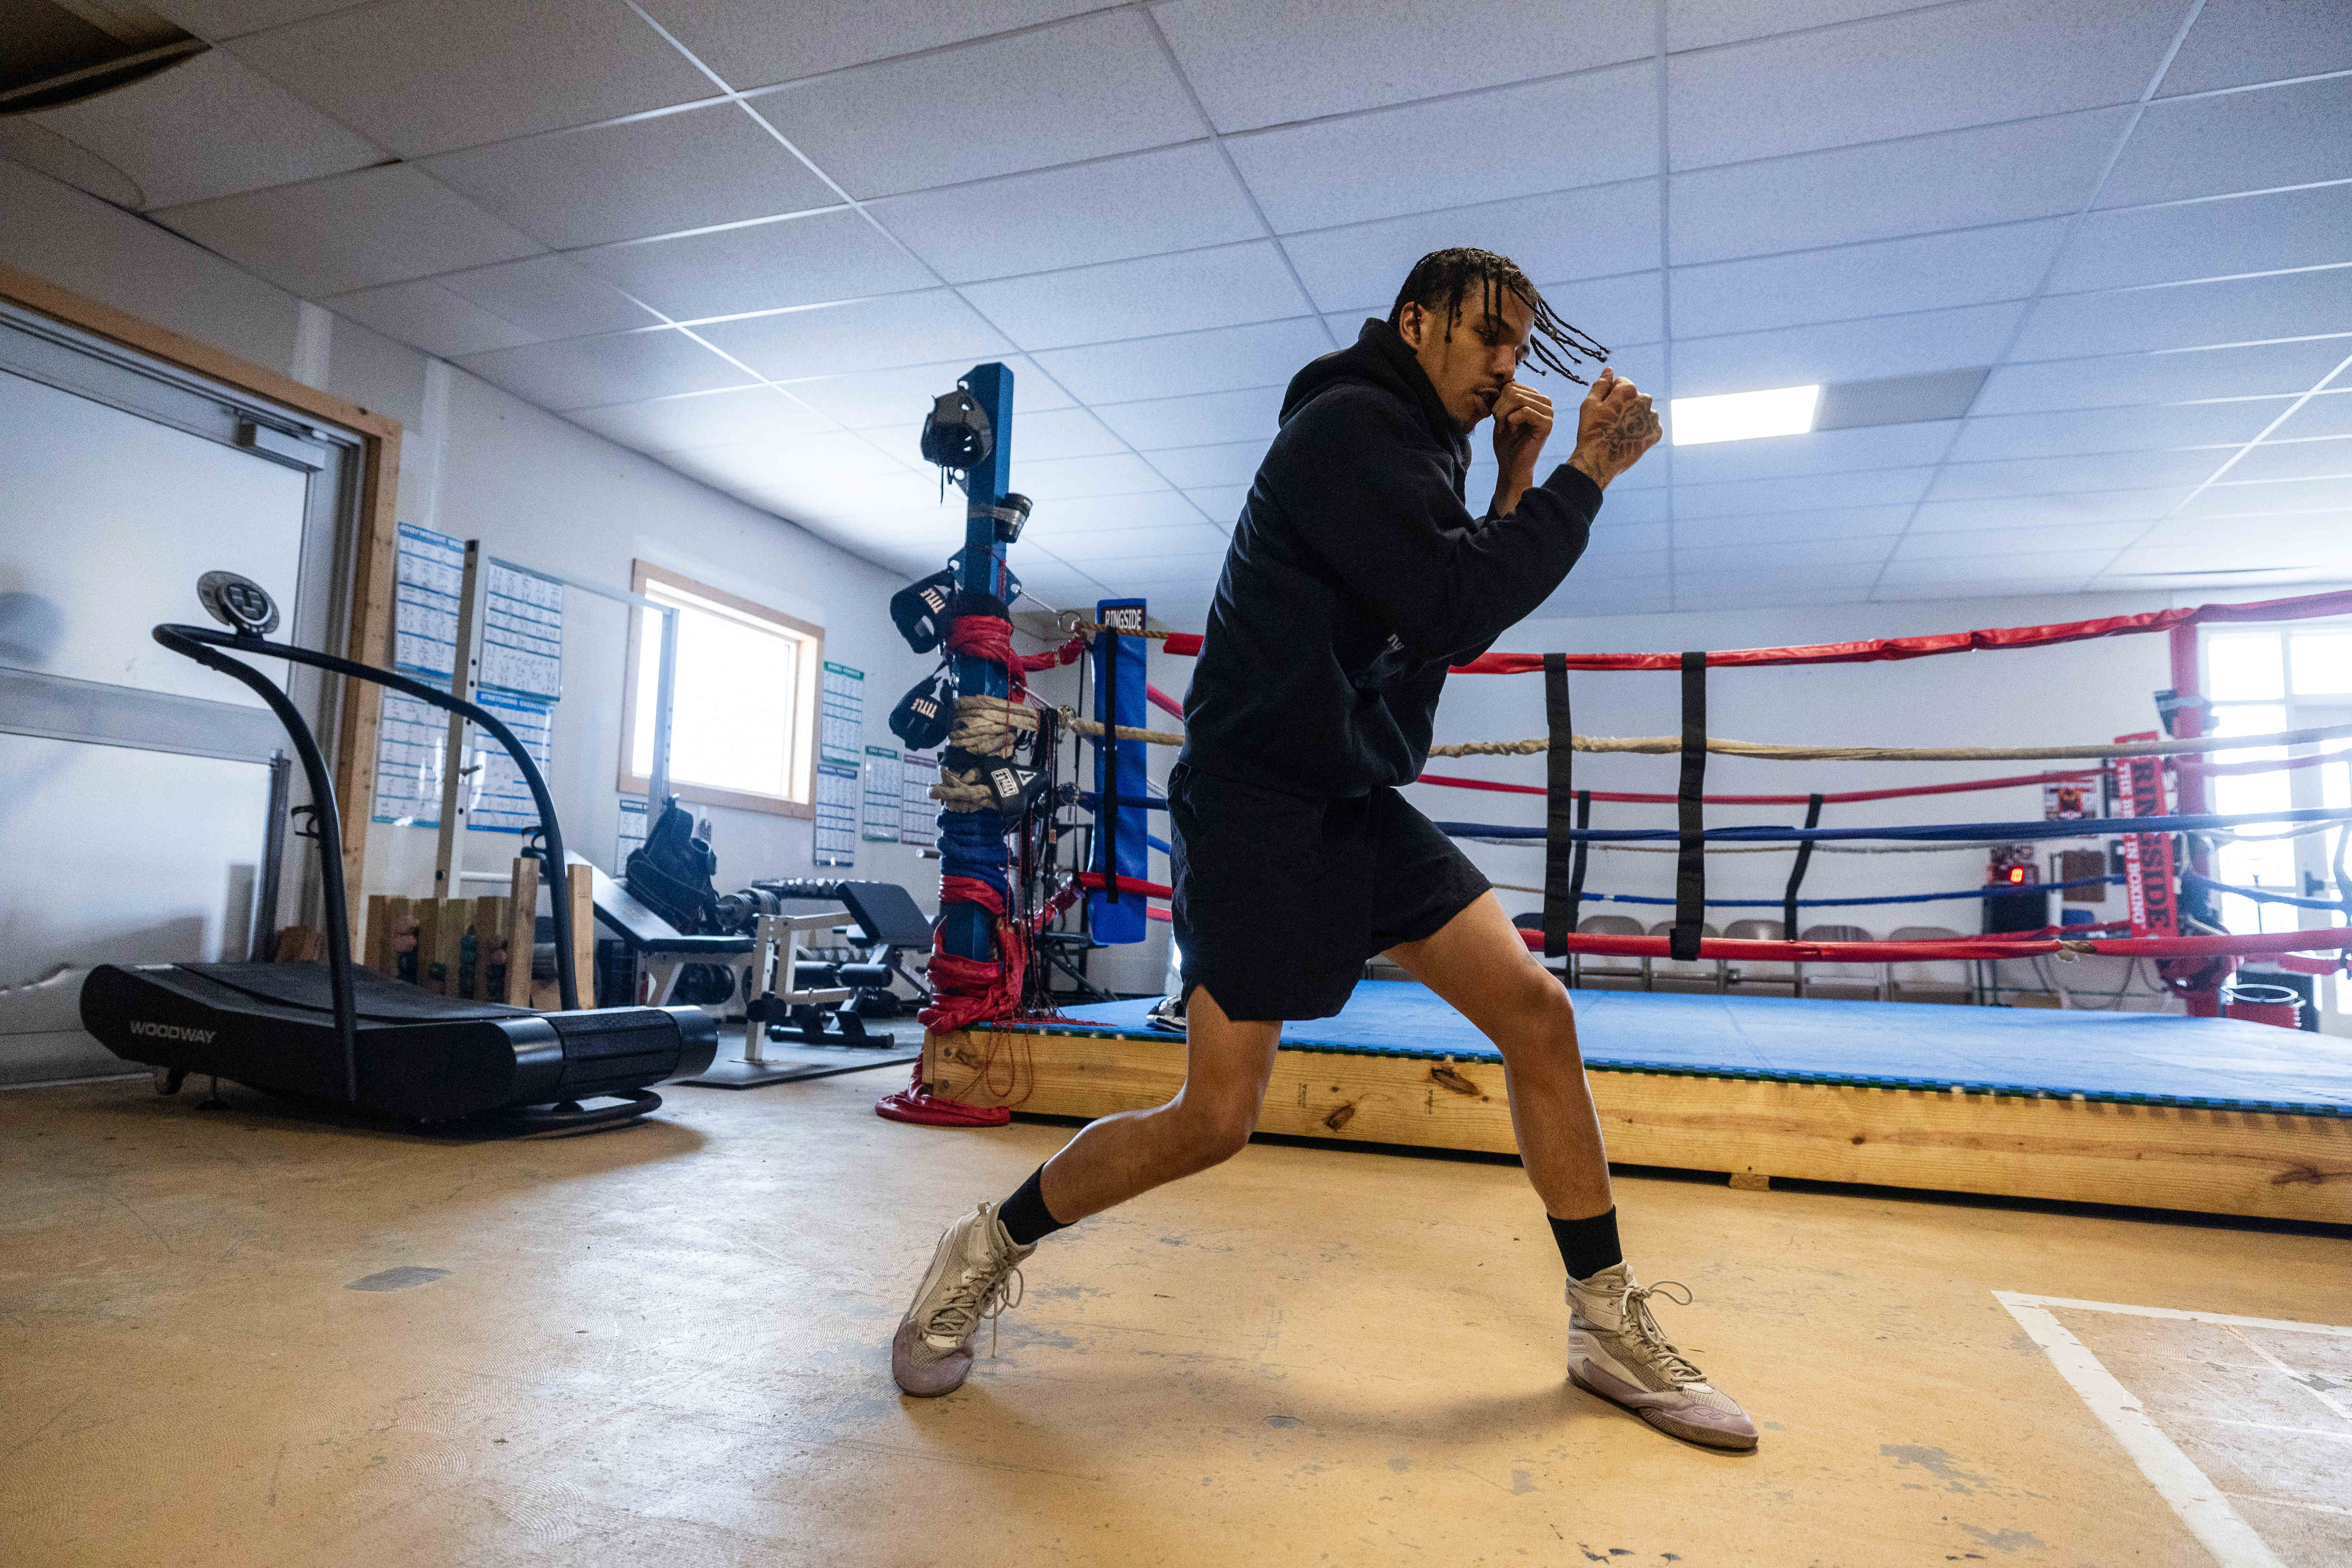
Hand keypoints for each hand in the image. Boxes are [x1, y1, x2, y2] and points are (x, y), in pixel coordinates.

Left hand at [1490, 381, 1553, 475]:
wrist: (1510, 465)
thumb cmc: (1505, 441)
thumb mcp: (1501, 413)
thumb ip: (1505, 395)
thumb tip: (1506, 378)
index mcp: (1535, 397)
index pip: (1511, 384)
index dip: (1498, 400)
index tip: (1496, 417)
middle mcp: (1544, 401)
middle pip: (1513, 390)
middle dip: (1499, 408)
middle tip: (1498, 423)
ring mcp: (1548, 412)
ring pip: (1518, 398)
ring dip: (1504, 414)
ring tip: (1505, 427)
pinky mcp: (1548, 424)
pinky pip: (1525, 411)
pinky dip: (1512, 420)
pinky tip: (1513, 431)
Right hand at [1565, 368, 1660, 490]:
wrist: (1599, 461)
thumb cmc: (1591, 431)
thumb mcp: (1590, 404)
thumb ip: (1601, 384)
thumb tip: (1609, 370)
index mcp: (1629, 389)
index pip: (1622, 383)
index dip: (1610, 395)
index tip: (1603, 409)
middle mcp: (1645, 400)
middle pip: (1634, 396)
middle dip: (1625, 405)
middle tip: (1610, 422)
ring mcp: (1652, 418)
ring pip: (1643, 411)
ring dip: (1634, 417)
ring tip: (1619, 432)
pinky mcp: (1655, 433)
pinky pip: (1651, 425)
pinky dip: (1642, 429)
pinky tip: (1629, 437)